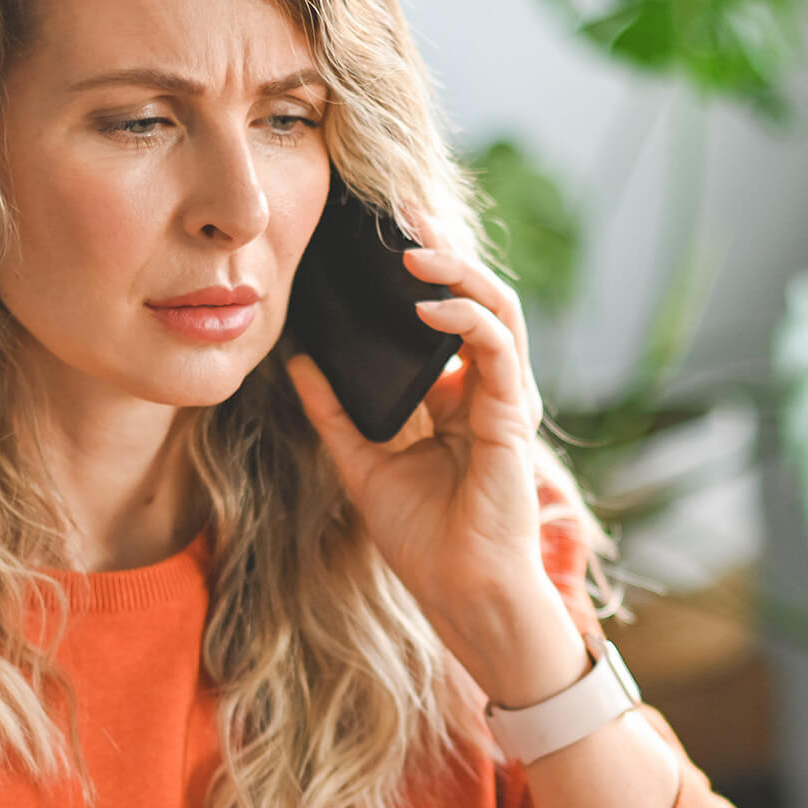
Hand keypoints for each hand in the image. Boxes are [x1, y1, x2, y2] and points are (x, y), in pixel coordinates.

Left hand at [286, 242, 547, 614]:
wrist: (461, 592)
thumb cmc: (424, 539)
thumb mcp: (361, 463)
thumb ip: (333, 412)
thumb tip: (296, 360)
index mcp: (455, 397)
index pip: (444, 315)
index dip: (419, 273)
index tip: (379, 237)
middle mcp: (485, 390)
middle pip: (474, 297)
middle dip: (442, 250)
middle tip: (400, 215)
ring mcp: (504, 400)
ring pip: (496, 307)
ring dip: (458, 270)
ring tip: (414, 250)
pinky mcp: (511, 415)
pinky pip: (497, 346)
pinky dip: (465, 318)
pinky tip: (426, 308)